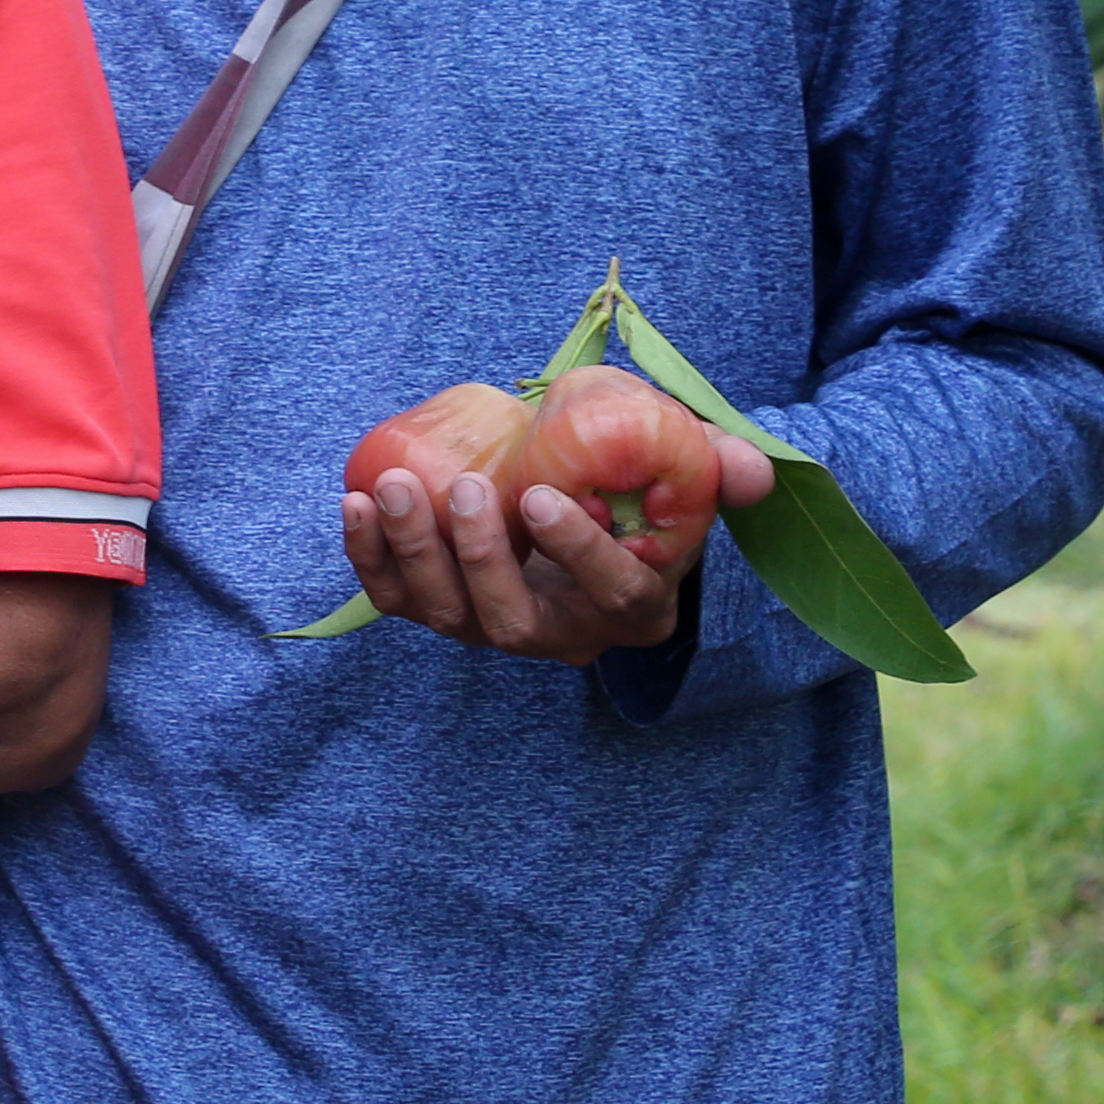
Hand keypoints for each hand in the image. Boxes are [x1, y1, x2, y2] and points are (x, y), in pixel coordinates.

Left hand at [337, 426, 770, 661]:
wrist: (589, 514)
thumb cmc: (643, 498)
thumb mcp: (692, 480)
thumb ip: (723, 469)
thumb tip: (749, 471)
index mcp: (632, 608)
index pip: (609, 594)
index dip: (576, 553)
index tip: (541, 496)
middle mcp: (560, 635)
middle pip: (509, 621)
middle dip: (478, 556)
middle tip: (462, 485)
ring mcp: (494, 628)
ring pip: (446, 615)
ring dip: (412, 553)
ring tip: (390, 486)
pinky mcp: (443, 608)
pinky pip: (397, 599)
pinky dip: (370, 559)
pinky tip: (353, 504)